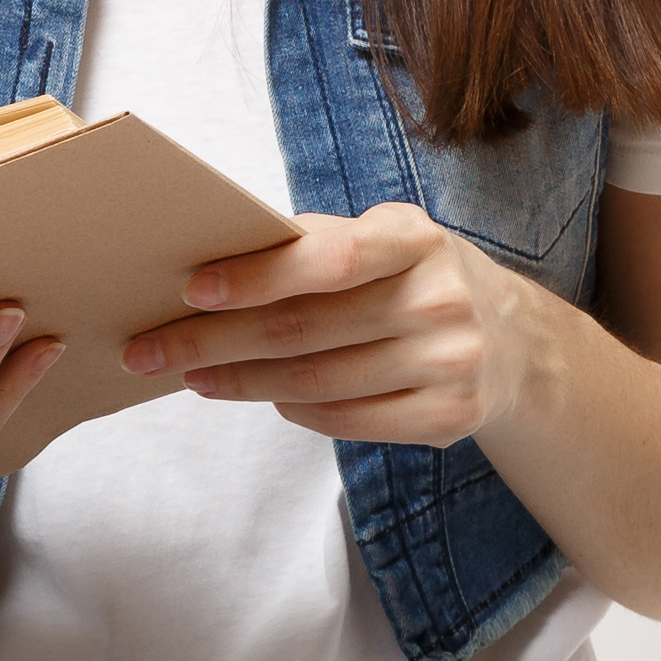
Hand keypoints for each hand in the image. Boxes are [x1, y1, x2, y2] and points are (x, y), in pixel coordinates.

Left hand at [118, 204, 545, 445]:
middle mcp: (439, 301)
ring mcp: (449, 363)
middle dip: (212, 342)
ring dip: (240, 382)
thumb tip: (211, 259)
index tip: (191, 289)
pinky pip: (345, 421)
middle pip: (304, 331)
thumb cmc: (414, 278)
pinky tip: (262, 395)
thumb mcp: (384, 239)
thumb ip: (313, 244)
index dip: (256, 277)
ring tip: (191, 375)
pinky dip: (293, 409)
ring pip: (315, 382)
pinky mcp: (448, 417)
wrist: (514, 342)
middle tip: (147, 351)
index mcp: (416, 239)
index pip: (327, 260)